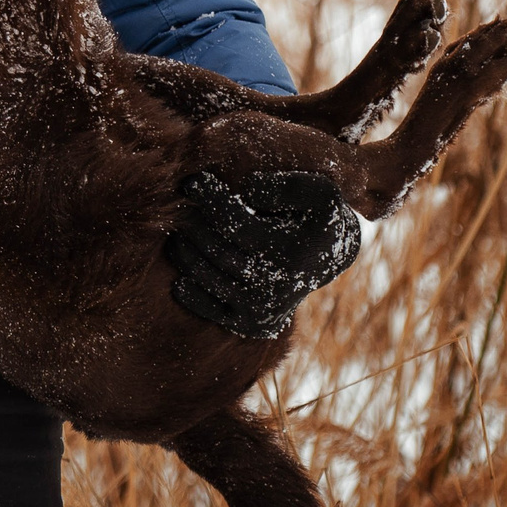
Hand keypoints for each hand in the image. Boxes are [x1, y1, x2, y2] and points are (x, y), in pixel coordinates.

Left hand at [165, 170, 361, 340]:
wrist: (329, 257)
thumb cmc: (317, 215)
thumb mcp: (320, 191)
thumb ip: (288, 185)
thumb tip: (247, 189)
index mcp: (292, 254)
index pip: (235, 223)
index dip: (209, 199)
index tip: (192, 181)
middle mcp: (277, 287)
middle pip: (216, 250)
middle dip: (192, 224)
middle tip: (180, 207)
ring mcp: (262, 310)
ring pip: (206, 277)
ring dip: (184, 252)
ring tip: (177, 232)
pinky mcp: (250, 325)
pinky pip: (207, 308)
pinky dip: (188, 291)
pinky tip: (179, 273)